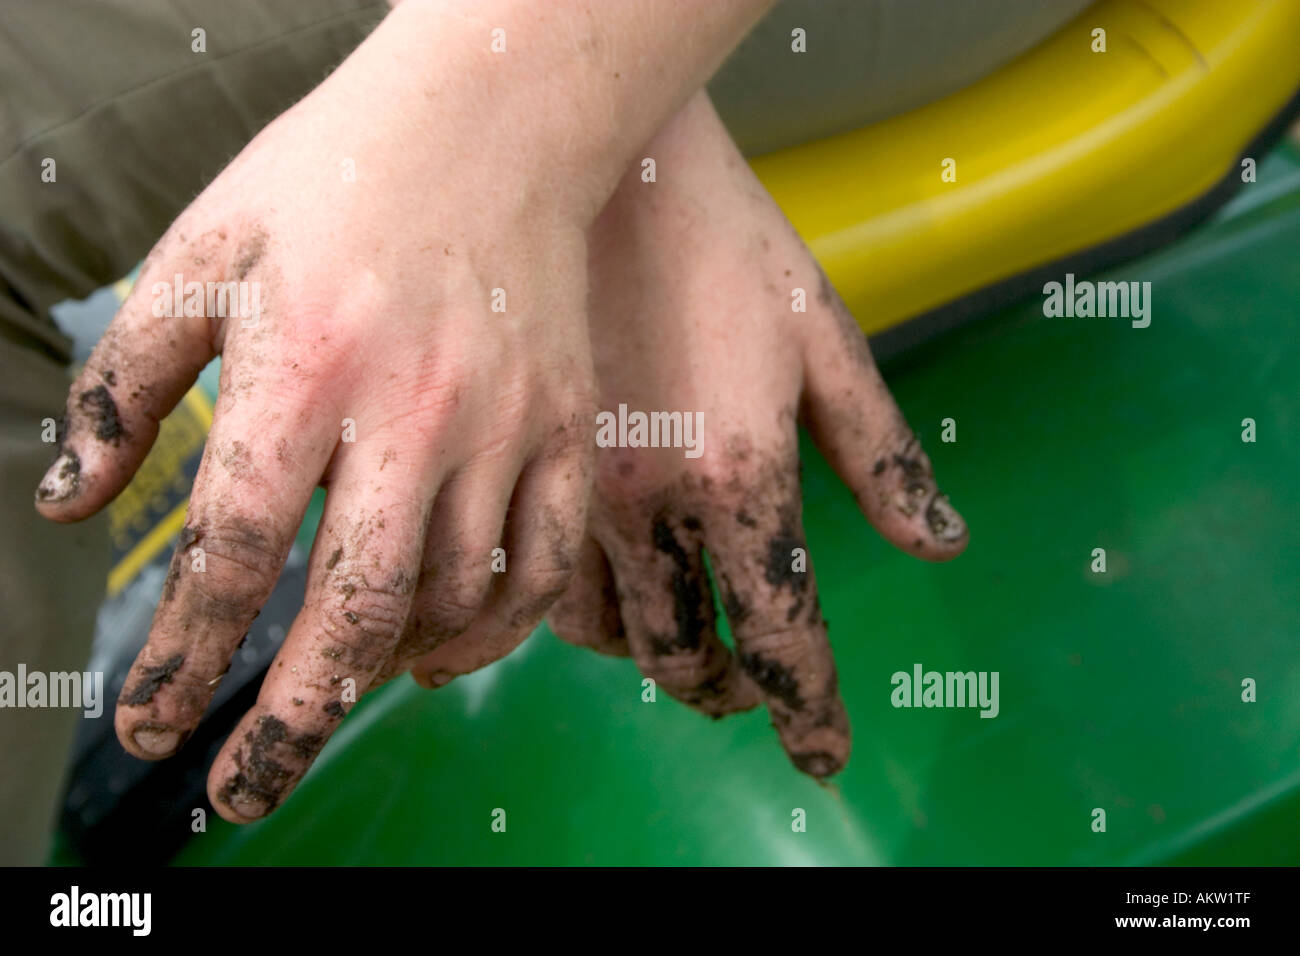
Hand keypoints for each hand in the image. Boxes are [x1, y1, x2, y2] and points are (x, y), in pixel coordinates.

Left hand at [36, 3, 595, 821]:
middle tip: (244, 790)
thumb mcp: (202, 251)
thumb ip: (127, 384)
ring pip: (450, 600)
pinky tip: (444, 648)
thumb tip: (79, 503)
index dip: (184, 657)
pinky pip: (542, 566)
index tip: (153, 723)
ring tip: (332, 695)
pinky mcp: (565, 430)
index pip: (234, 551)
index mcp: (306, 367)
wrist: (495, 121)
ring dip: (381, 671)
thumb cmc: (341, 174)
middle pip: (350, 610)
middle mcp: (412, 414)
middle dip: (287, 720)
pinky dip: (495, 630)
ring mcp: (504, 427)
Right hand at [415, 94, 968, 776]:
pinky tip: (618, 596)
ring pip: (610, 641)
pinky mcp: (524, 474)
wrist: (603, 170)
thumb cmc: (724, 242)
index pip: (780, 633)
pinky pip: (546, 593)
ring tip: (691, 647)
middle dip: (731, 692)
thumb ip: (883, 459)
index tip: (825, 754)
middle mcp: (650, 506)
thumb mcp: (826, 340)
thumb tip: (942, 547)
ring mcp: (574, 494)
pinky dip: (593, 620)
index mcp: (740, 474)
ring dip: (659, 660)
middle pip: (684, 659)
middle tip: (759, 687)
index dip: (808, 709)